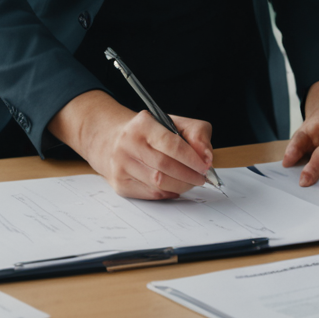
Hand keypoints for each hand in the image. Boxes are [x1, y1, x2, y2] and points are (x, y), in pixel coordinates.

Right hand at [50, 89, 212, 199]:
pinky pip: (150, 194)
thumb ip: (197, 133)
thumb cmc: (149, 133)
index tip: (205, 166)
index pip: (171, 144)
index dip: (191, 158)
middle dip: (189, 175)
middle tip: (202, 178)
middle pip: (165, 167)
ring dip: (181, 186)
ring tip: (191, 182)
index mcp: (142, 124)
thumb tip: (207, 157)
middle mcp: (127, 144)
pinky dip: (168, 192)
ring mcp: (120, 165)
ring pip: (158, 183)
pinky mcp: (119, 184)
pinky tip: (175, 187)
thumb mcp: (174, 123)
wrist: (111, 140)